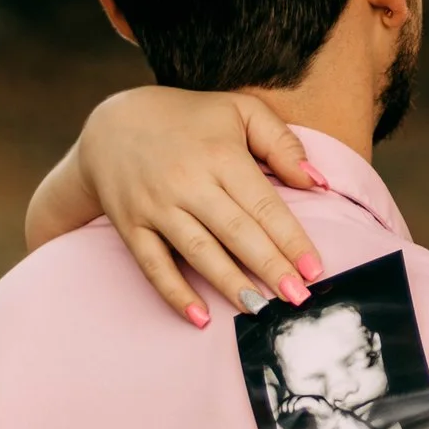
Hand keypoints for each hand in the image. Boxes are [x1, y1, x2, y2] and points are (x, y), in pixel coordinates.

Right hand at [78, 86, 326, 318]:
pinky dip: (175, 293)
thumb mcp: (239, 110)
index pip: (264, 205)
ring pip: (199, 252)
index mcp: (220, 155)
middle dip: (270, 268)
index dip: (291, 240)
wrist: (112, 124)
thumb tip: (316, 182)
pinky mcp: (131, 225)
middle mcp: (188, 182)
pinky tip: (201, 318)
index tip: (314, 269)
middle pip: (237, 233)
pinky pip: (154, 265)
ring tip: (261, 311)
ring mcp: (156, 206)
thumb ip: (281, 143)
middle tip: (299, 299)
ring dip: (231, 284)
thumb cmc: (189, 120)